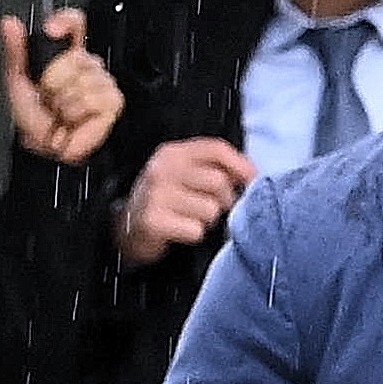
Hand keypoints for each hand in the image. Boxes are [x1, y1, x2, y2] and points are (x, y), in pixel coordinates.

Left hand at [0, 14, 117, 165]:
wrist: (45, 147)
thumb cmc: (32, 117)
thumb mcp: (16, 80)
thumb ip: (15, 51)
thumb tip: (10, 24)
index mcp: (65, 55)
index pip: (76, 23)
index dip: (67, 21)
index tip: (53, 30)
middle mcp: (87, 66)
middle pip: (78, 56)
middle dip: (55, 79)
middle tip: (49, 96)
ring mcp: (103, 84)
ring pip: (85, 79)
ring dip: (65, 101)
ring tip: (61, 110)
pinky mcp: (113, 103)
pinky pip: (96, 98)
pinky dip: (79, 112)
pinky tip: (75, 119)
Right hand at [116, 138, 249, 266]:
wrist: (129, 227)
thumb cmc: (169, 200)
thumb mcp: (187, 174)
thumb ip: (217, 167)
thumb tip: (253, 176)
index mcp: (173, 153)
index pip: (216, 149)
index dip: (242, 165)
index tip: (251, 180)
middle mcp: (161, 169)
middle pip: (220, 182)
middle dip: (224, 200)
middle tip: (209, 207)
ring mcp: (155, 195)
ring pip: (211, 209)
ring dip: (208, 220)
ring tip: (191, 218)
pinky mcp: (153, 221)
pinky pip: (196, 230)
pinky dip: (194, 234)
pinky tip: (180, 230)